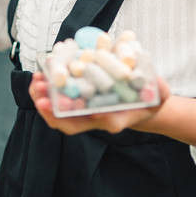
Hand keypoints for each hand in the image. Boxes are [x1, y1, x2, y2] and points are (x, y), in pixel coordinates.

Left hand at [28, 72, 171, 135]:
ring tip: (37, 80)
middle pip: (67, 121)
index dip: (72, 116)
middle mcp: (94, 118)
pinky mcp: (80, 98)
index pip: (88, 123)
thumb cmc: (150, 99)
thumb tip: (156, 85)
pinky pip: (60, 98)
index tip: (56, 105)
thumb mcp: (158, 95)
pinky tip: (44, 73)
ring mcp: (85, 110)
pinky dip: (50, 88)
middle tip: (40, 94)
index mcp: (111, 119)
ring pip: (58, 111)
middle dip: (51, 109)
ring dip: (45, 97)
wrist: (143, 102)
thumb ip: (158, 91)